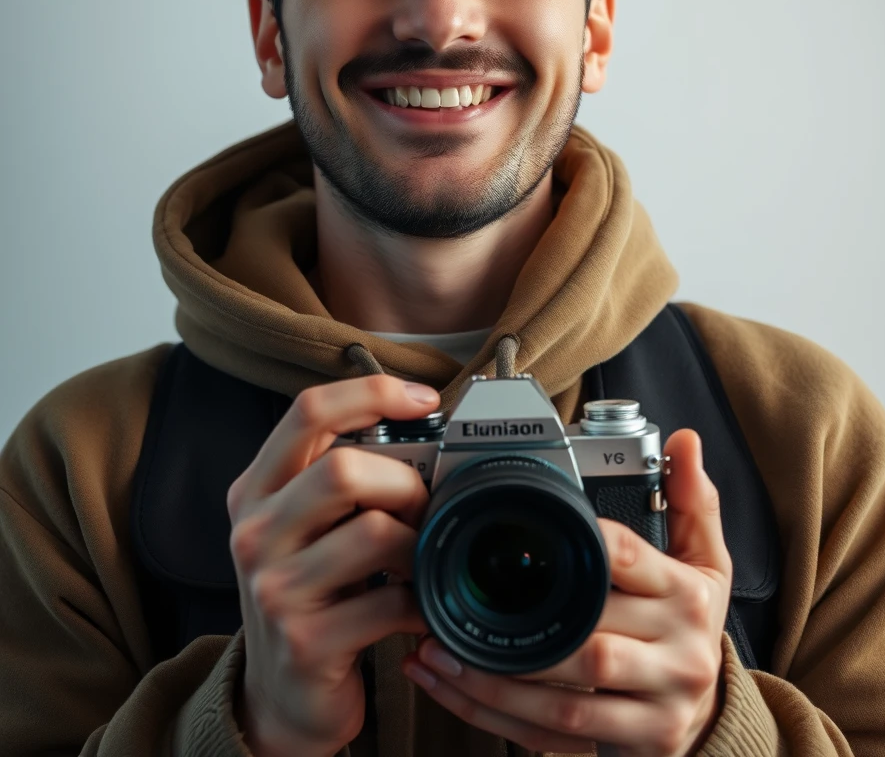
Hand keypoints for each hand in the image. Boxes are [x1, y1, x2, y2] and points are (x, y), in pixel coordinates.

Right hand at [226, 374, 440, 756]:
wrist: (280, 696)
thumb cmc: (309, 593)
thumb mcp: (307, 526)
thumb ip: (341, 478)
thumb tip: (423, 433)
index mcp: (257, 490)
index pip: (308, 411)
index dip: (372, 393)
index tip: (424, 400)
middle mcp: (255, 532)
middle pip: (343, 469)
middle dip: (405, 483)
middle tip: (424, 508)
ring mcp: (275, 589)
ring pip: (374, 532)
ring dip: (419, 544)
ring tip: (422, 560)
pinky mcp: (305, 641)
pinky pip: (389, 601)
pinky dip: (422, 601)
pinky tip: (419, 608)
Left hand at [401, 429, 731, 756]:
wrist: (714, 713)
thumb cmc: (692, 624)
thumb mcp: (707, 560)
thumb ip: (692, 499)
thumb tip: (686, 441)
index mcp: (687, 597)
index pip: (629, 561)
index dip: (581, 545)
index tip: (526, 535)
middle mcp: (678, 654)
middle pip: (590, 640)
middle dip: (519, 629)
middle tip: (456, 604)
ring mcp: (656, 709)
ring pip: (566, 699)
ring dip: (495, 680)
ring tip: (441, 651)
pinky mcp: (632, 748)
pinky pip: (554, 737)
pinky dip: (498, 717)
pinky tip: (456, 690)